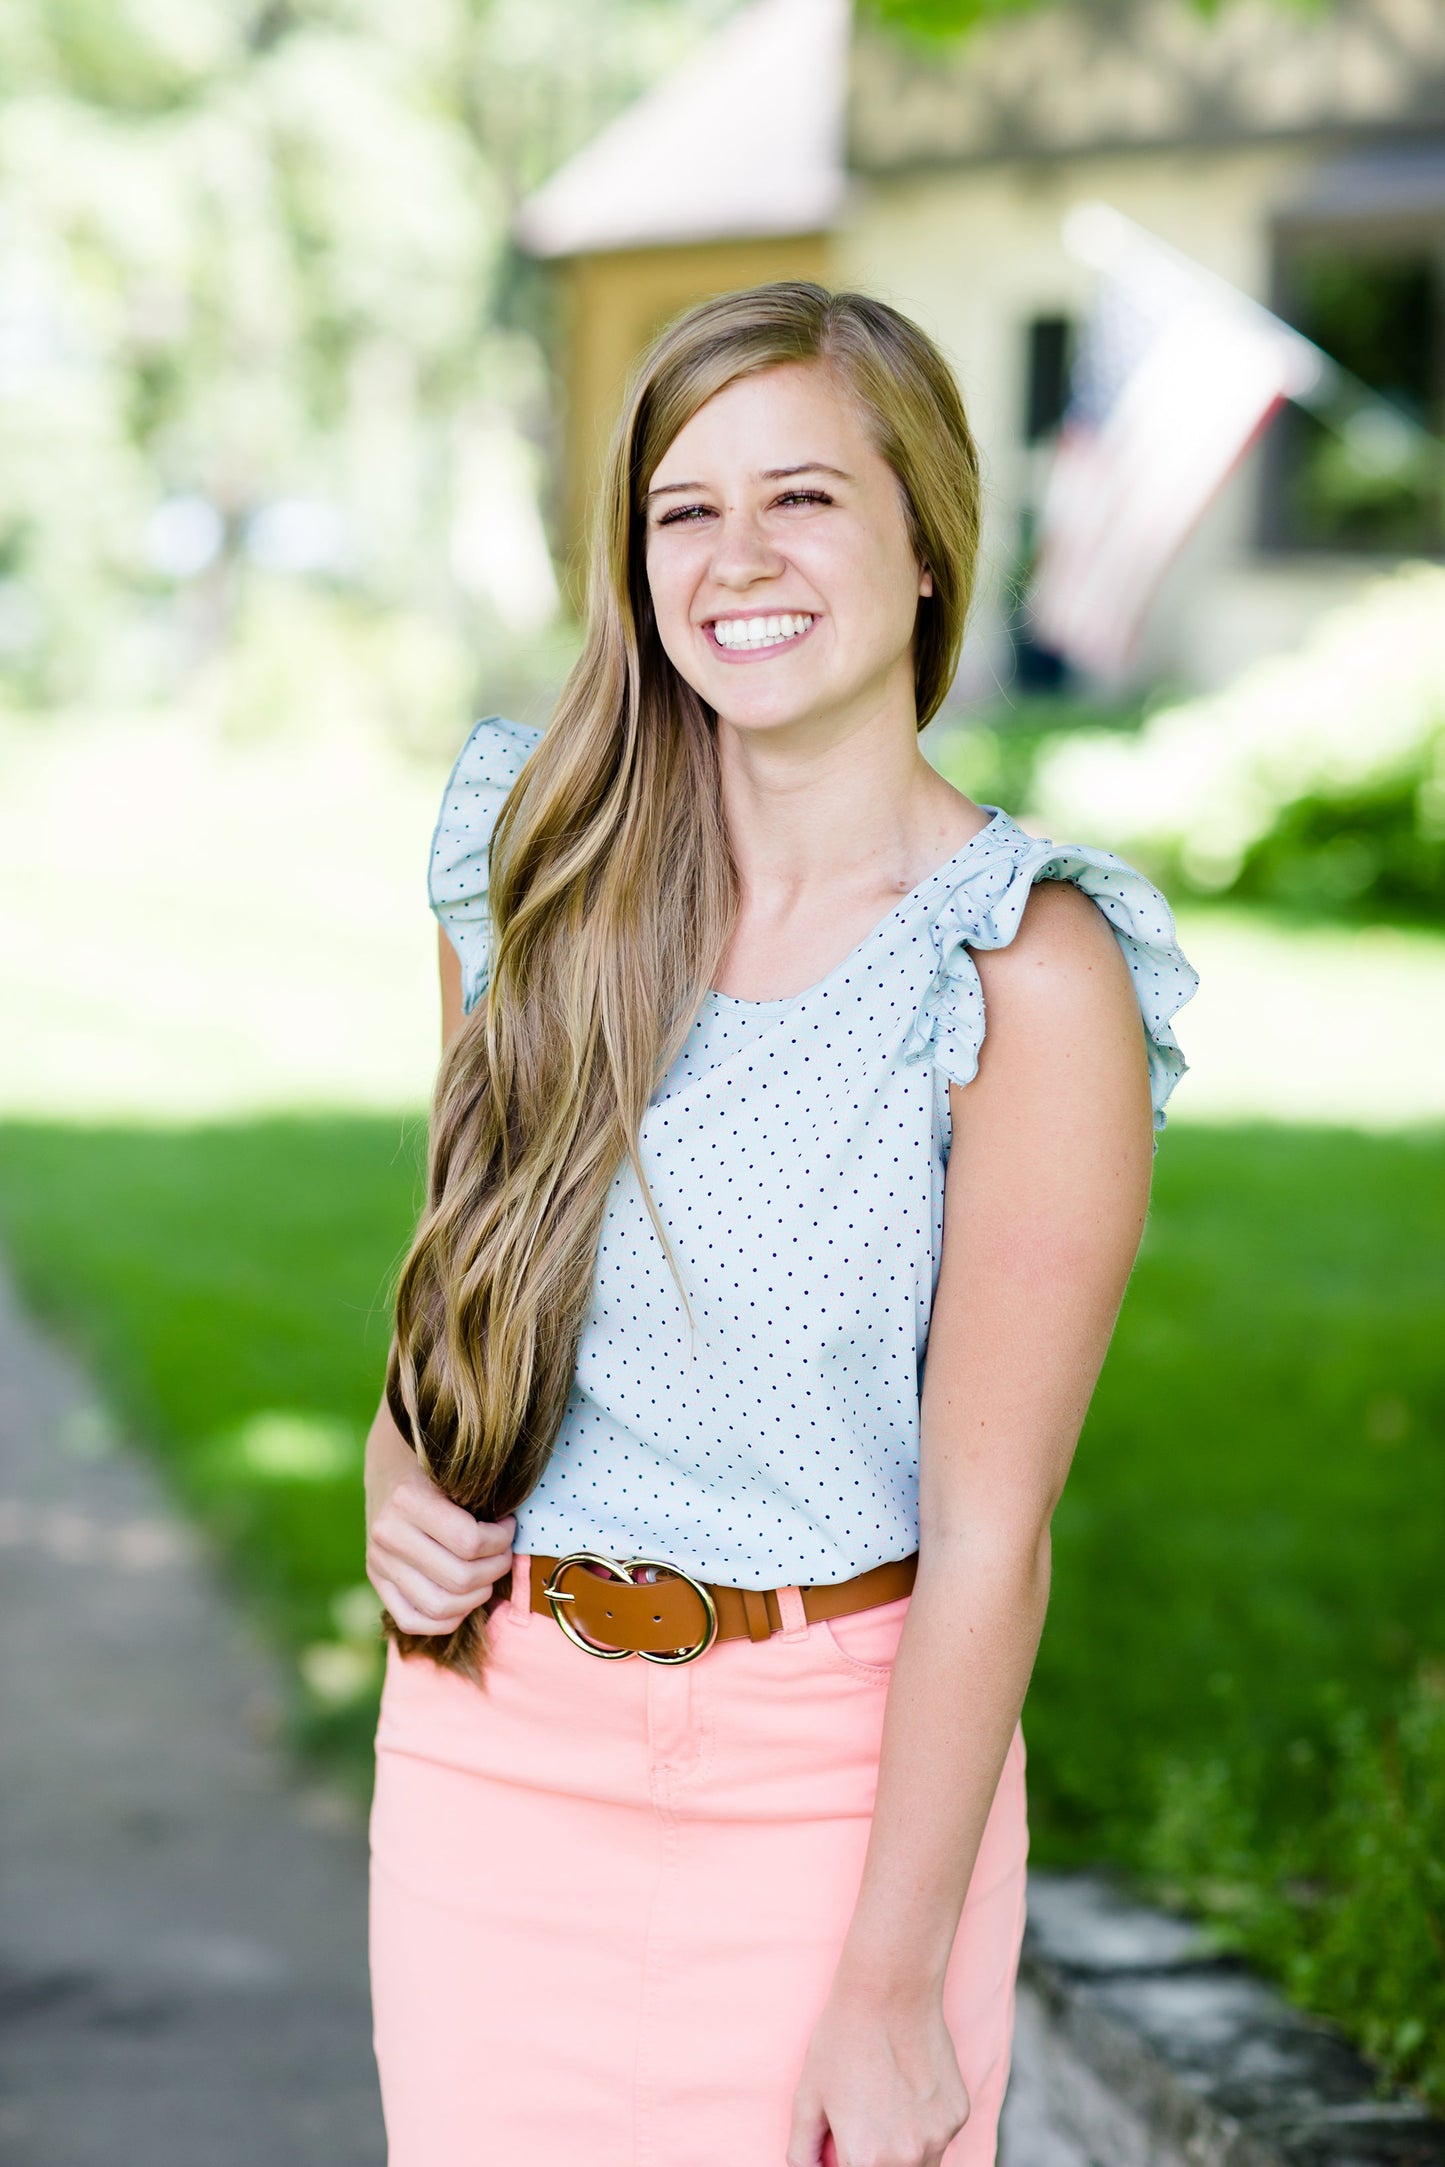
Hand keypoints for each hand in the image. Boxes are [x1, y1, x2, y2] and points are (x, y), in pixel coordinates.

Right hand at [365, 1410, 513, 1635]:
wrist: (391, 1467)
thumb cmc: (436, 1467)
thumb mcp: (455, 1469)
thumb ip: (479, 1498)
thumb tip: (512, 1535)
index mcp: (408, 1500)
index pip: (470, 1542)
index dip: (502, 1540)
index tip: (509, 1526)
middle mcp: (388, 1534)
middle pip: (460, 1579)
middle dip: (495, 1568)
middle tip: (503, 1552)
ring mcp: (378, 1561)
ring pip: (440, 1606)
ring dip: (476, 1596)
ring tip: (487, 1574)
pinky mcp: (375, 1580)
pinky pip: (412, 1621)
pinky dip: (446, 1620)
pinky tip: (465, 1598)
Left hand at [787, 1981, 968, 2166]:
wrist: (889, 1992)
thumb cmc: (842, 2041)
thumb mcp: (807, 2098)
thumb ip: (803, 2151)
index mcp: (864, 2159)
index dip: (846, 2161)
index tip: (846, 2145)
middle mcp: (906, 2158)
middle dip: (874, 2161)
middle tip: (865, 2123)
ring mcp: (938, 2137)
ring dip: (903, 2153)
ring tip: (887, 2106)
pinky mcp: (958, 2115)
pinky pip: (939, 2138)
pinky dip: (924, 2127)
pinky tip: (909, 2088)